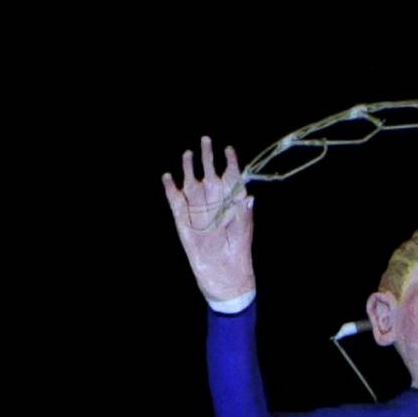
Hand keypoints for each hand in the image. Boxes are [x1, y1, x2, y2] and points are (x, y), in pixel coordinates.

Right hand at [162, 135, 255, 303]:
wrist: (225, 277)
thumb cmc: (239, 254)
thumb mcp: (243, 233)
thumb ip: (244, 215)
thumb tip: (249, 196)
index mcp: (230, 204)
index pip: (230, 179)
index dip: (230, 164)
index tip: (229, 149)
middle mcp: (213, 205)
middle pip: (209, 176)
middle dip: (208, 158)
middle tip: (206, 139)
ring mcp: (197, 213)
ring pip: (192, 185)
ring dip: (189, 170)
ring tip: (188, 154)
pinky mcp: (184, 223)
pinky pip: (176, 203)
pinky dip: (171, 190)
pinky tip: (168, 177)